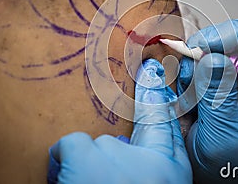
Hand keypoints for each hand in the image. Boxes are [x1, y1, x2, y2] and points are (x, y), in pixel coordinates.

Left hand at [48, 59, 191, 183]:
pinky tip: (73, 181)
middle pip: (121, 140)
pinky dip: (69, 160)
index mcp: (169, 167)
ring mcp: (115, 153)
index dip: (156, 90)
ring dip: (93, 167)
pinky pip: (72, 144)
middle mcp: (148, 156)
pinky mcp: (85, 157)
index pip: (163, 117)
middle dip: (113, 161)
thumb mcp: (159, 182)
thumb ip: (153, 161)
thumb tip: (130, 146)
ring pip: (97, 145)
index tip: (151, 66)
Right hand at [178, 19, 237, 183]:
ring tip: (190, 101)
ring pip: (210, 51)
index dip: (232, 35)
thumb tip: (211, 57)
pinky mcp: (218, 84)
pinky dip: (186, 79)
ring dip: (192, 70)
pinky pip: (197, 67)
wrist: (227, 182)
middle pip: (234, 40)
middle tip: (187, 75)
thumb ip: (218, 97)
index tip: (202, 46)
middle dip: (205, 53)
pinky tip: (188, 102)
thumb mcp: (226, 136)